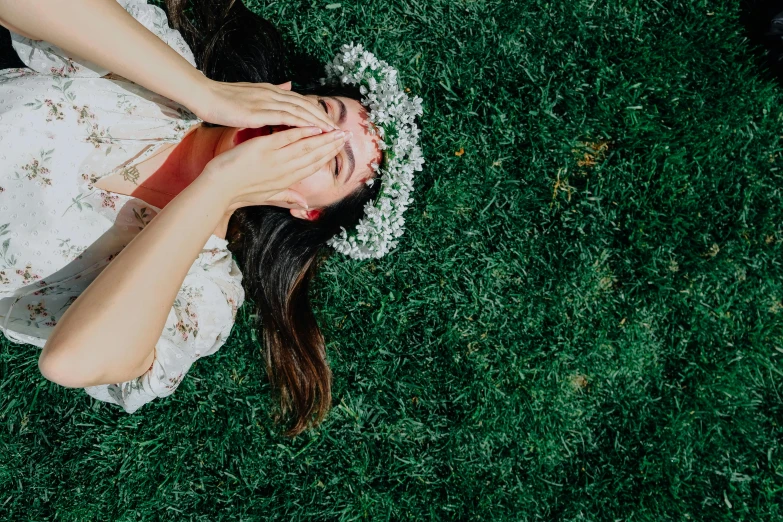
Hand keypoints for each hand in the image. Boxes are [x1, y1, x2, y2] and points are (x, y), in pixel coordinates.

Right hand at [189, 78, 334, 132]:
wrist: (206, 96)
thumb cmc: (225, 100)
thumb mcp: (252, 95)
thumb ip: (272, 92)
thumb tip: (289, 86)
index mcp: (272, 92)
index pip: (301, 101)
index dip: (317, 112)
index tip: (330, 124)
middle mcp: (273, 94)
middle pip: (306, 105)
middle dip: (324, 118)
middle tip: (339, 131)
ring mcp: (267, 102)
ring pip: (300, 110)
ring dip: (318, 121)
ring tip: (332, 132)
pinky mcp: (260, 111)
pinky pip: (286, 117)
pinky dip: (302, 123)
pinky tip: (313, 130)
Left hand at [204, 126, 349, 210]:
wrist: (219, 190)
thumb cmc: (240, 193)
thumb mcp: (268, 198)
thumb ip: (288, 197)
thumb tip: (304, 205)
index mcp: (286, 181)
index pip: (312, 167)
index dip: (328, 156)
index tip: (339, 148)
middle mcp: (285, 171)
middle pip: (314, 157)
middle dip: (331, 146)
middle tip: (345, 136)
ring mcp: (275, 160)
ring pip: (305, 147)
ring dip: (323, 138)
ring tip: (336, 130)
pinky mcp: (263, 149)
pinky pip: (286, 138)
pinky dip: (301, 132)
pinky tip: (313, 126)